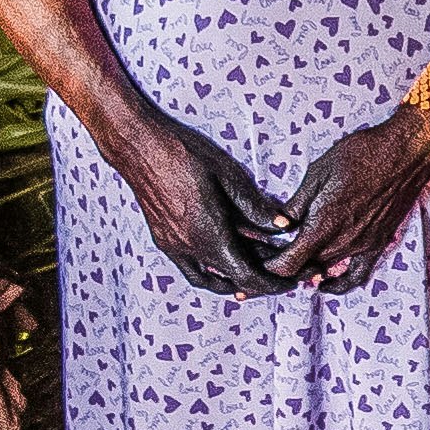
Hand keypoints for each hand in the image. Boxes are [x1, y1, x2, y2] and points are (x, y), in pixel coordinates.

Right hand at [101, 110, 295, 295]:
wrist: (138, 145)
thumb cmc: (184, 154)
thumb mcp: (228, 176)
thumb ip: (255, 207)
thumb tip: (284, 226)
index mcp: (208, 236)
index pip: (248, 276)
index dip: (274, 283)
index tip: (292, 279)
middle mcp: (188, 248)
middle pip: (232, 281)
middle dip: (260, 281)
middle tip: (281, 273)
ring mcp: (172, 246)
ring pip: (209, 279)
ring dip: (233, 281)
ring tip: (255, 272)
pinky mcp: (163, 239)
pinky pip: (191, 268)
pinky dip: (212, 272)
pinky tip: (224, 258)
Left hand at [270, 115, 429, 294]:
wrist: (405, 153)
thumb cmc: (361, 154)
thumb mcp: (318, 172)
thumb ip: (297, 204)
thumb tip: (279, 224)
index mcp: (324, 224)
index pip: (289, 264)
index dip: (270, 266)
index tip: (260, 259)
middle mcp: (343, 242)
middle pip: (303, 270)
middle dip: (283, 266)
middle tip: (269, 256)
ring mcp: (362, 246)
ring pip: (325, 271)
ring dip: (305, 271)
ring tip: (291, 264)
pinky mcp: (378, 244)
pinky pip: (356, 276)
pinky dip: (338, 284)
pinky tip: (324, 282)